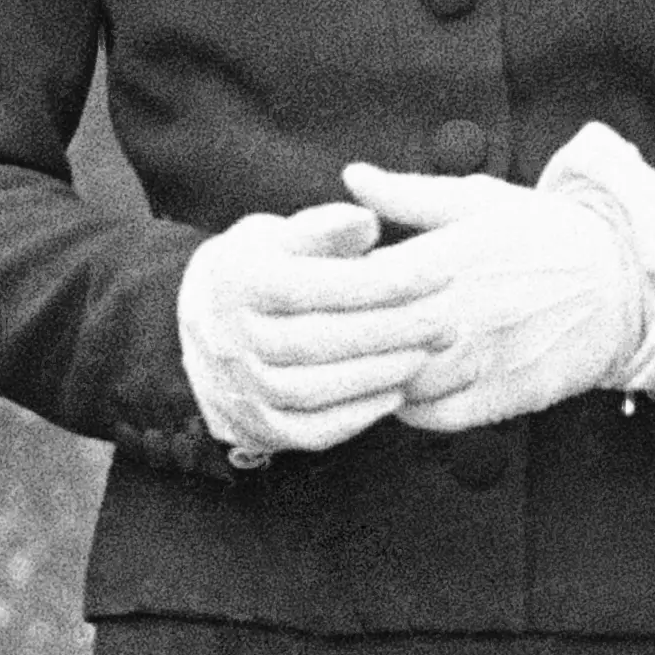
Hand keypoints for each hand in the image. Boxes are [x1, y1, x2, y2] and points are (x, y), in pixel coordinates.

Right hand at [175, 200, 457, 457]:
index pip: (319, 284)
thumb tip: (367, 223)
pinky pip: (306, 432)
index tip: (439, 272)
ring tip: (426, 354)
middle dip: (390, 331)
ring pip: (312, 390)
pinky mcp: (256, 426)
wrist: (208, 323)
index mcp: (241, 280)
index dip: (384, 280)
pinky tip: (395, 393)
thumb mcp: (283, 232)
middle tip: (445, 321)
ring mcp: (240, 388)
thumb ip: (325, 227)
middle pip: (317, 340)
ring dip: (376, 374)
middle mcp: (232, 338)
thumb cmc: (266, 264)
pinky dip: (353, 417)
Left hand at [340, 163, 640, 432]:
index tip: (325, 285)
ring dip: (380, 375)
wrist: (621, 284)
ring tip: (370, 361)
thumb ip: (410, 194)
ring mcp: (485, 359)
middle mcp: (467, 311)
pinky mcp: (503, 397)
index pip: (367, 282)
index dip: (336, 287)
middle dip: (350, 337)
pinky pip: (433, 417)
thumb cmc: (544, 234)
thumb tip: (351, 176)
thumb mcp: (480, 199)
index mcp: (455, 256)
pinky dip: (411, 407)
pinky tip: (408, 386)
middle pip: (378, 338)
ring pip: (401, 383)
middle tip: (332, 332)